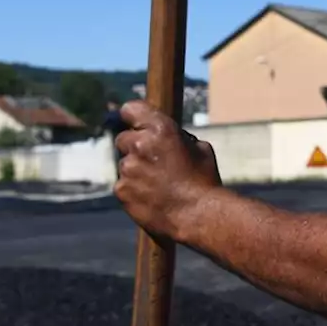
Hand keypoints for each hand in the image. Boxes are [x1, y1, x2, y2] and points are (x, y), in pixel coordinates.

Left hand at [114, 100, 222, 240]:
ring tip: (158, 185)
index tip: (135, 123)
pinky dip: (133, 190)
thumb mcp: (199, 148)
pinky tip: (152, 197)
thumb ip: (176, 138)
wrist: (199, 216)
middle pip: (124, 139)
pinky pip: (123, 185)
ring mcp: (128, 168)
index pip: (131, 109)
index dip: (134, 117)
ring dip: (136, 171)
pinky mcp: (121, 190)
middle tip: (153, 162)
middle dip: (135, 147)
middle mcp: (140, 145)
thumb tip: (165, 136)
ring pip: (125, 164)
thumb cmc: (205, 182)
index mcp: (161, 129)